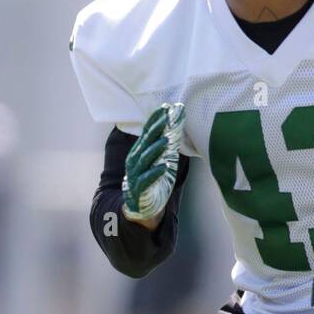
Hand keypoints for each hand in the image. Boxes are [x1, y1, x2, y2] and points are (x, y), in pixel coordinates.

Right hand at [121, 102, 184, 223]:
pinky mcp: (139, 189)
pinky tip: (163, 167)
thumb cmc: (152, 180)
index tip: (165, 108)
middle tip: (166, 118)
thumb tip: (178, 125)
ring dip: (155, 149)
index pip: (147, 132)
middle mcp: (136, 160)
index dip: (155, 120)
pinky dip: (154, 172)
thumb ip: (167, 144)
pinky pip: (146, 179)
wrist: (141, 206)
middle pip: (146, 142)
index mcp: (140, 151)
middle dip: (155, 129)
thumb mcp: (162, 159)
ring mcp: (136, 174)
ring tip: (166, 140)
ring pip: (144, 159)